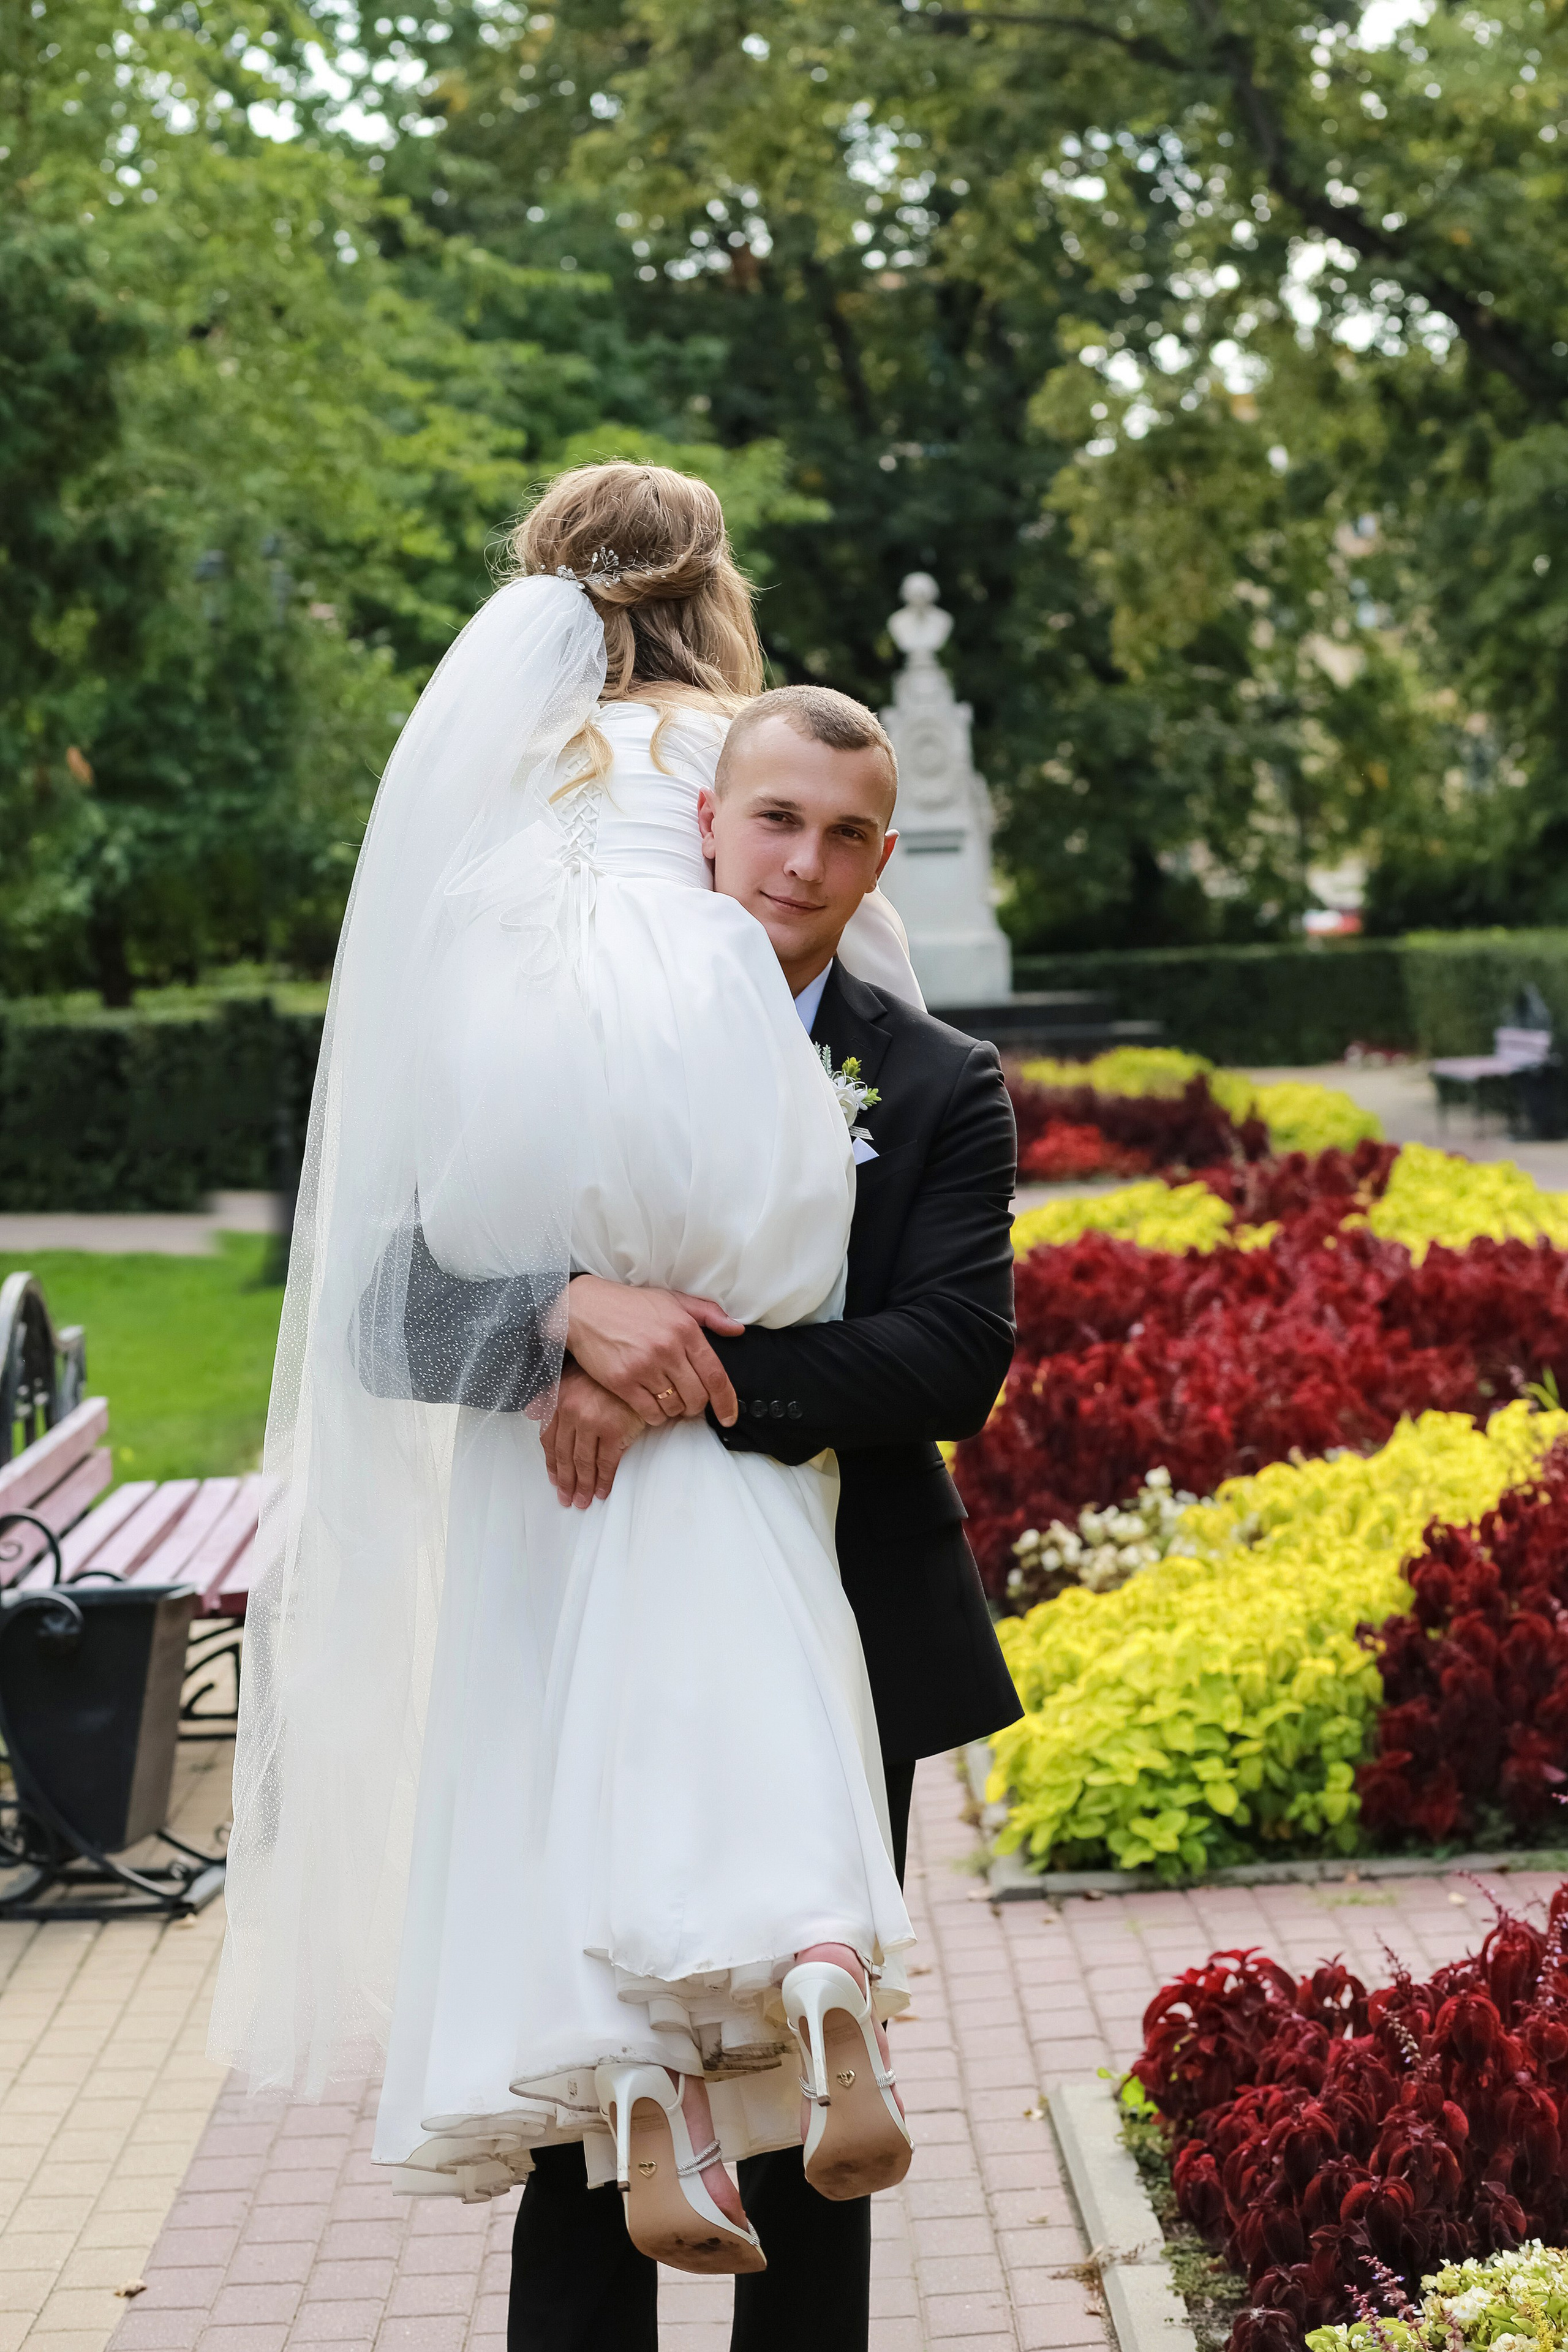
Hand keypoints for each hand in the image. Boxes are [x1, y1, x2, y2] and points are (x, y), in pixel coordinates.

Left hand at [541, 1367, 647, 1507]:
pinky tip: (602, 1491)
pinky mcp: (615, 1431)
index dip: (551, 1463)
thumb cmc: (605, 1373)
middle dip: (565, 1481)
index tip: (554, 1480)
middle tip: (566, 1499)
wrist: (638, 1366)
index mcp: (559, 1399)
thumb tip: (532, 1414)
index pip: (548, 1439)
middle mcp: (572, 1411)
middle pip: (564, 1455)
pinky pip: (606, 1463)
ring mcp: (593, 1422)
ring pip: (583, 1462)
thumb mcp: (571, 1376)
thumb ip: (550, 1395)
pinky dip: (604, 1481)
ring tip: (582, 1501)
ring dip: (583, 1486)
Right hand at [565, 1276, 743, 1426]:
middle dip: (696, 1406)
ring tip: (667, 1399)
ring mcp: (644, 1367)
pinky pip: (650, 1412)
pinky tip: (650, 1405)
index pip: (716, 1374)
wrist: (584, 1308)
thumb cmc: (630, 1305)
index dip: (727, 1401)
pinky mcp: (622, 1381)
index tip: (729, 1417)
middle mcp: (668, 1349)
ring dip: (675, 1410)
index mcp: (685, 1329)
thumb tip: (737, 1330)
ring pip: (674, 1407)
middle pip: (697, 1397)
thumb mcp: (672, 1300)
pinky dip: (655, 1415)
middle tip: (688, 1402)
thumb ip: (708, 1314)